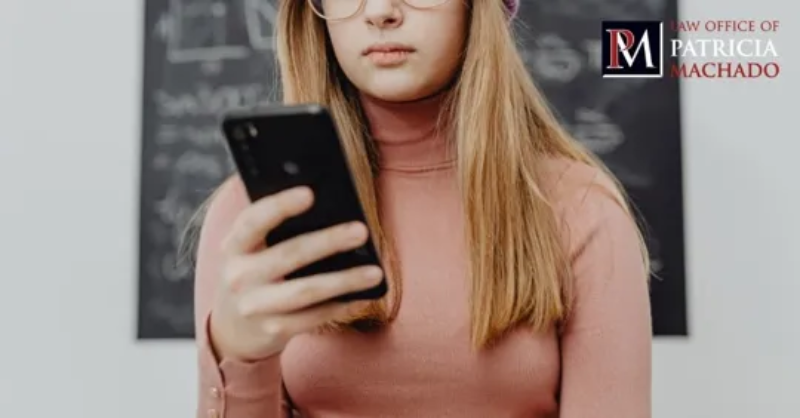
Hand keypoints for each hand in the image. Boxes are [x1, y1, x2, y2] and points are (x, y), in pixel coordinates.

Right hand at [208, 186, 382, 361]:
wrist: (233, 329)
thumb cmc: (255, 274)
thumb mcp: (252, 251)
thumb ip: (276, 230)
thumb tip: (329, 208)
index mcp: (234, 247)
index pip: (253, 221)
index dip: (280, 206)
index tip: (309, 193)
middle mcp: (239, 276)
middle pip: (289, 254)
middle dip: (328, 241)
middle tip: (361, 230)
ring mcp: (255, 306)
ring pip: (306, 291)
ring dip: (344, 280)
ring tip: (375, 272)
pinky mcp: (273, 330)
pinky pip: (314, 317)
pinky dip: (341, 305)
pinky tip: (362, 296)